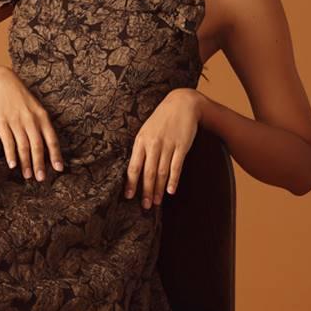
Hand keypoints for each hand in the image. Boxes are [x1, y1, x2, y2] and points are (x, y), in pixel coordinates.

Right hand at [0, 65, 63, 179]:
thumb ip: (40, 124)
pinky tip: (13, 165)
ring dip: (26, 163)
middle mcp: (31, 120)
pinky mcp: (2, 122)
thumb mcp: (35, 108)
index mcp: (42, 117)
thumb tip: (45, 145)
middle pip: (38, 146)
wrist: (0, 81)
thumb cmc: (19, 97)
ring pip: (23, 146)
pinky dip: (11, 154)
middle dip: (40, 164)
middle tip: (41, 178)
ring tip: (27, 176)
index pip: (51, 139)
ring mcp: (16, 121)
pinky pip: (8, 141)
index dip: (55, 155)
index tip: (59, 169)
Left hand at [124, 88, 201, 207]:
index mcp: (141, 141)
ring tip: (157, 202)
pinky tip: (171, 190)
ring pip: (161, 172)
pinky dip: (173, 180)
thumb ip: (141, 149)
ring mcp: (168, 145)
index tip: (128, 196)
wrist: (182, 103)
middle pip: (148, 173)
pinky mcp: (182, 145)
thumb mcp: (146, 131)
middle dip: (146, 191)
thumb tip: (135, 169)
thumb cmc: (162, 119)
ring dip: (159, 189)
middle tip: (145, 206)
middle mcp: (153, 144)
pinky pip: (176, 166)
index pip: (133, 167)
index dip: (131, 183)